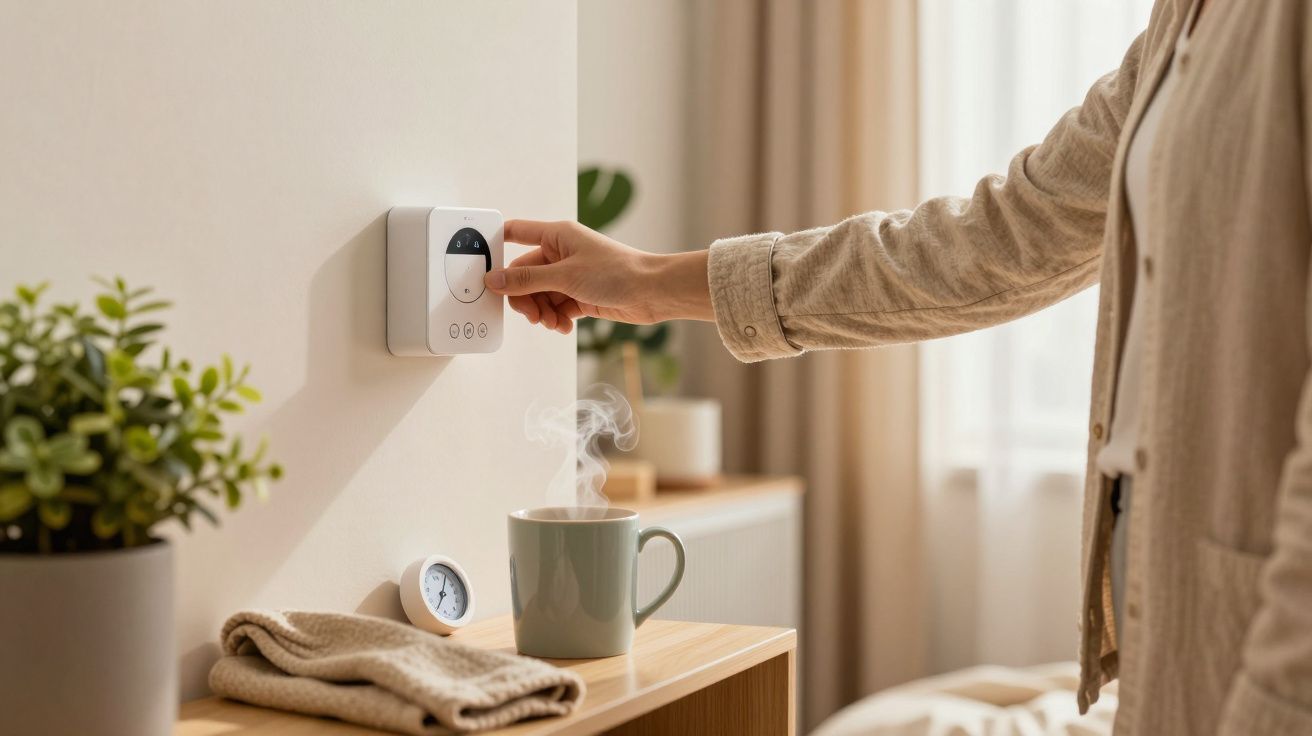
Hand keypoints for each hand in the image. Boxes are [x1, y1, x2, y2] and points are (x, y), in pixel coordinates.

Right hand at [484, 220, 712, 333]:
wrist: (652, 292)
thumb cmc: (617, 272)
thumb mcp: (565, 276)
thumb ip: (526, 280)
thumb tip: (493, 281)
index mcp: (556, 235)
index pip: (515, 233)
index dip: (495, 246)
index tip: (482, 267)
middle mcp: (561, 253)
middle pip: (524, 275)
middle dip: (525, 298)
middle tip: (532, 315)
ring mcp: (570, 275)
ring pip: (539, 295)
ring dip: (542, 312)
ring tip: (554, 323)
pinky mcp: (580, 295)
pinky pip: (556, 307)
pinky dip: (556, 319)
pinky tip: (564, 327)